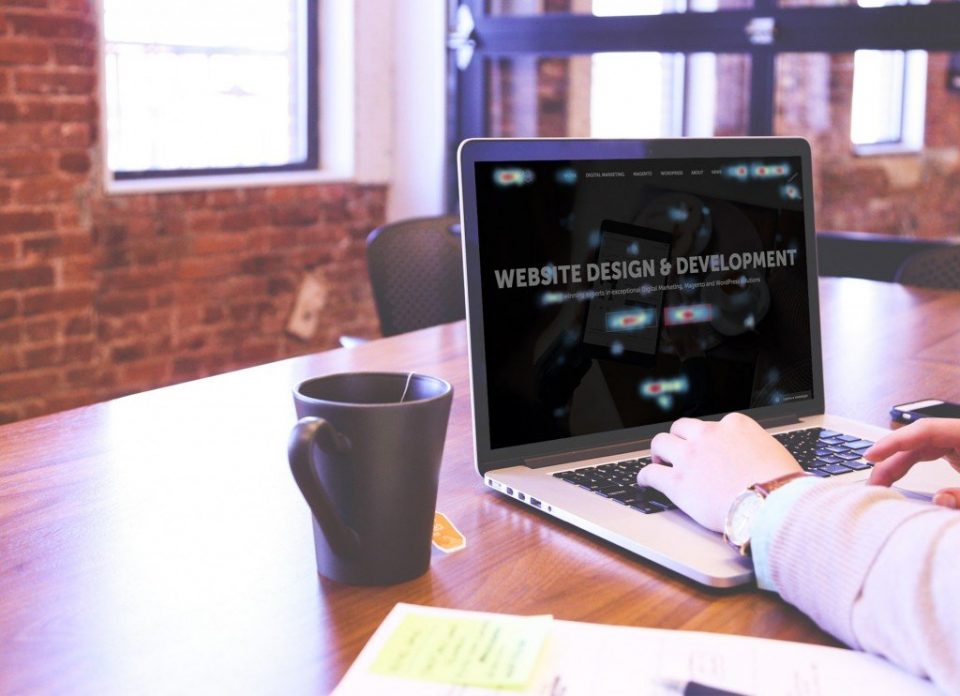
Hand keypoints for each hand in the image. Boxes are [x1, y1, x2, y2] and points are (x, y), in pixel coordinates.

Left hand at [637, 413, 802, 531]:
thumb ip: (756, 450)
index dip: (708, 439)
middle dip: (678, 438)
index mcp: (734, 425)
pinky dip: (644, 477)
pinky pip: (650, 473)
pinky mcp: (677, 482)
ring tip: (658, 461)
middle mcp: (708, 435)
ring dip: (658, 452)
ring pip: (660, 443)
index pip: (713, 425)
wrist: (773, 504)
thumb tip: (756, 460)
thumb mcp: (774, 453)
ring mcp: (690, 457)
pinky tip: (645, 482)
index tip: (707, 449)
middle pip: (681, 428)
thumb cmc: (781, 484)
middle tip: (677, 451)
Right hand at [865, 418, 959, 508]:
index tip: (871, 456)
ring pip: (916, 448)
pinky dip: (906, 465)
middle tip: (872, 483)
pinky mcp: (954, 451)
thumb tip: (939, 499)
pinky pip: (924, 453)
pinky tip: (895, 476)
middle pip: (914, 441)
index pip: (925, 430)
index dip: (895, 441)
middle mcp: (956, 434)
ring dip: (894, 464)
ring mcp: (954, 441)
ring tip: (879, 484)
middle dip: (889, 460)